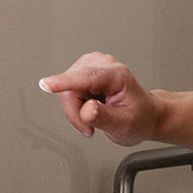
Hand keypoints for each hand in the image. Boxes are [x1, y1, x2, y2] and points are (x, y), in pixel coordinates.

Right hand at [39, 52, 155, 144]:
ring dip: (75, 110)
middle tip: (89, 127)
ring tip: (94, 117)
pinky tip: (91, 107)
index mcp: (117, 75)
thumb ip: (104, 117)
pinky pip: (68, 90)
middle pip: (71, 88)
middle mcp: (104, 65)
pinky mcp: (84, 71)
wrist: (145, 114)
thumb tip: (86, 110)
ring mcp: (92, 66)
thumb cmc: (139, 117)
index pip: (86, 78)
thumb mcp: (124, 125)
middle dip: (75, 112)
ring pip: (66, 90)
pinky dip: (75, 105)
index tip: (47, 84)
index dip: (64, 83)